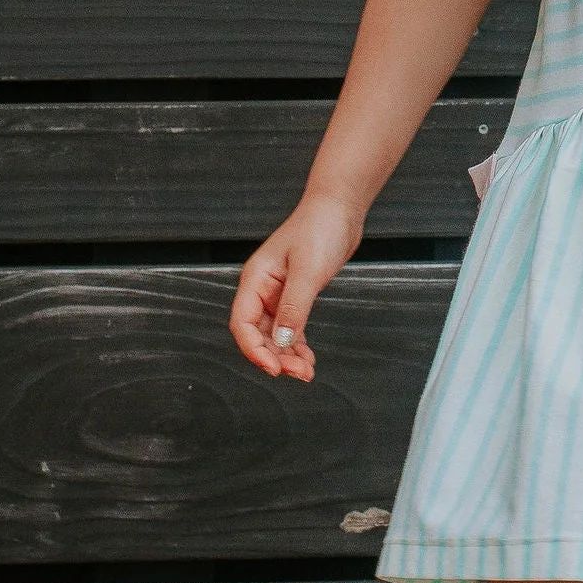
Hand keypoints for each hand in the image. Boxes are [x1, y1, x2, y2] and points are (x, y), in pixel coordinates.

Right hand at [229, 191, 363, 382]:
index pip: (243, 323)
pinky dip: (297, 344)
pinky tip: (308, 358)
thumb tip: (281, 341)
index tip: (273, 368)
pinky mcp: (296, 294)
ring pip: (275, 333)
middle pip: (258, 333)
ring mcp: (278, 293)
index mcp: (256, 280)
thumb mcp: (308, 271)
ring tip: (306, 372)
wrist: (340, 209)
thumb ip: (294, 307)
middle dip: (275, 356)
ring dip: (287, 354)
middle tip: (298, 373)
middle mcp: (263, 289)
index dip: (254, 349)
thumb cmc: (320, 229)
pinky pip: (290, 327)